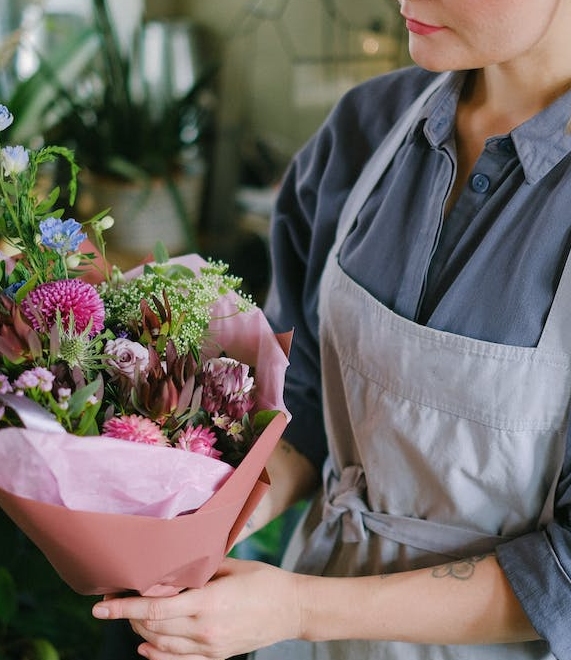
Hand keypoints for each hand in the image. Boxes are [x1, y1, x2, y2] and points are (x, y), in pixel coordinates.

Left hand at [92, 558, 302, 659]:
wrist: (292, 609)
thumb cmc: (264, 580)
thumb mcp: (231, 566)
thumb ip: (199, 570)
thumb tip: (169, 567)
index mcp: (208, 602)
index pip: (154, 608)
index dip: (123, 608)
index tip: (100, 606)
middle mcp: (204, 629)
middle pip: (152, 627)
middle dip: (128, 616)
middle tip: (117, 600)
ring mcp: (209, 648)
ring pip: (161, 645)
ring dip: (140, 631)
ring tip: (131, 617)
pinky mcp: (215, 657)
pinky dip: (156, 655)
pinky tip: (145, 646)